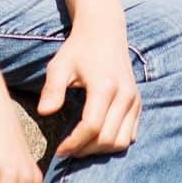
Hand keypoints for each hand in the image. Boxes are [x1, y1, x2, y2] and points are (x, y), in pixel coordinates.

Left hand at [36, 22, 141, 157]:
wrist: (104, 32)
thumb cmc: (78, 50)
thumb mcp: (59, 65)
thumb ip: (52, 89)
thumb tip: (44, 112)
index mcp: (104, 86)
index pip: (92, 126)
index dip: (74, 143)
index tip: (59, 150)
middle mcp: (124, 94)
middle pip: (107, 138)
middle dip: (85, 150)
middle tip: (67, 150)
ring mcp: (134, 99)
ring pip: (121, 142)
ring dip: (100, 150)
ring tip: (81, 146)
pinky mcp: (137, 103)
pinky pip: (130, 135)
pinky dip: (113, 143)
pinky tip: (95, 137)